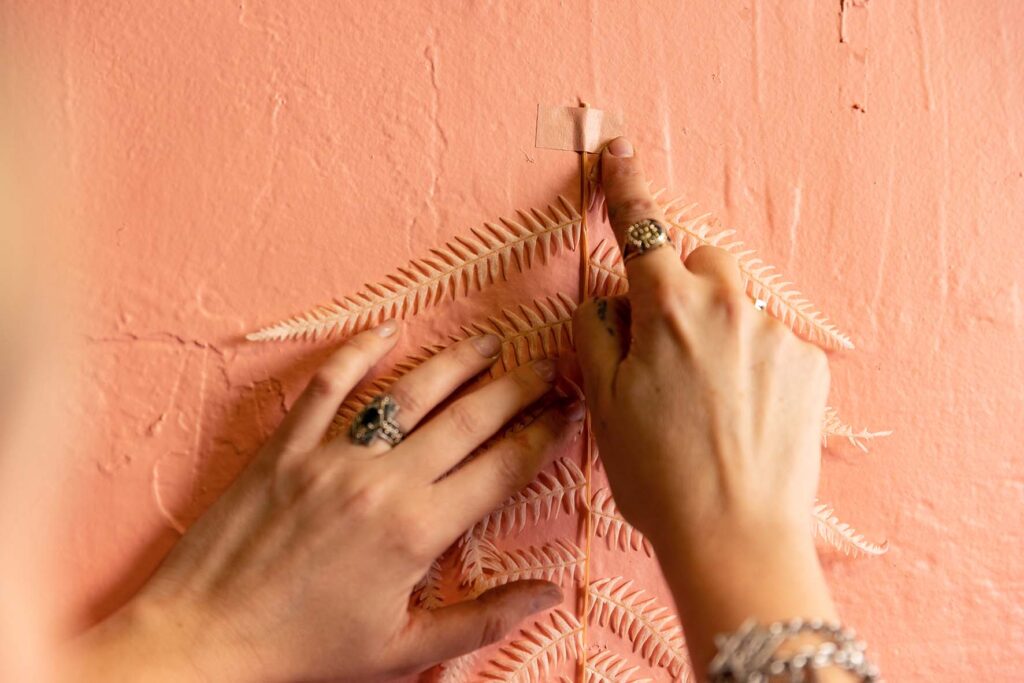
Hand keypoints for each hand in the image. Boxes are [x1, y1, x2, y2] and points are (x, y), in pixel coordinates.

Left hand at [67, 322, 583, 681]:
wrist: (205, 638)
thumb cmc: (305, 650)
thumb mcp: (403, 650)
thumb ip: (482, 619)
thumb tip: (548, 593)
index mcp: (418, 530)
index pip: (501, 468)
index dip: (543, 435)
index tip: (568, 411)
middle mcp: (383, 481)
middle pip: (468, 418)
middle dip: (517, 387)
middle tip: (548, 365)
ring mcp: (331, 456)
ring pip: (409, 392)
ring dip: (456, 362)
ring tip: (491, 342)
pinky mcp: (286, 446)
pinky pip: (327, 387)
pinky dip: (357, 352)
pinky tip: (388, 330)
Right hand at [573, 137, 839, 674]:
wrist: (735, 535)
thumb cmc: (657, 475)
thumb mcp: (603, 403)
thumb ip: (600, 332)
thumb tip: (608, 297)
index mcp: (667, 309)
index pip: (641, 228)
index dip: (624, 185)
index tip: (615, 149)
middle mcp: (726, 306)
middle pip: (700, 260)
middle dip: (679, 282)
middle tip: (663, 344)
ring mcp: (773, 333)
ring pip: (736, 300)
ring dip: (717, 324)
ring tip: (706, 395)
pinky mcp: (808, 363)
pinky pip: (769, 337)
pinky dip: (751, 357)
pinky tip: (741, 410)